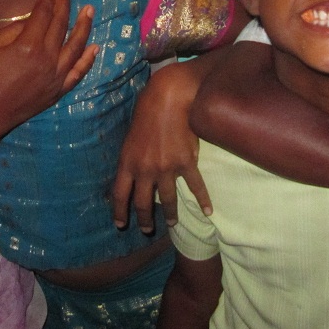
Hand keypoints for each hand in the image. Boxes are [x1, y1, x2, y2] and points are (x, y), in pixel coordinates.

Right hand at [0, 0, 97, 129]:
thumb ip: (13, 29)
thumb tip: (31, 21)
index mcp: (28, 45)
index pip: (43, 15)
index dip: (48, 0)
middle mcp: (47, 59)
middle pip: (61, 26)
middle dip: (64, 6)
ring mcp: (56, 76)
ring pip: (76, 46)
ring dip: (84, 26)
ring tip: (89, 11)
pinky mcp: (59, 91)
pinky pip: (78, 73)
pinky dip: (88, 60)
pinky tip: (94, 47)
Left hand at [111, 59, 211, 232]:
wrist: (168, 99)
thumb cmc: (147, 112)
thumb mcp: (131, 136)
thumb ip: (132, 157)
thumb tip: (135, 174)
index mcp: (128, 162)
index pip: (120, 194)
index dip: (120, 211)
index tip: (121, 224)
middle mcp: (145, 169)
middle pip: (143, 202)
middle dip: (144, 219)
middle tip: (147, 229)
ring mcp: (166, 168)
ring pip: (168, 199)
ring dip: (170, 213)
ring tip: (171, 222)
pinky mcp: (186, 163)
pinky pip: (195, 186)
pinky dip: (203, 200)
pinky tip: (208, 211)